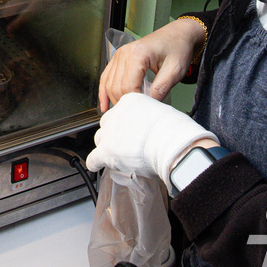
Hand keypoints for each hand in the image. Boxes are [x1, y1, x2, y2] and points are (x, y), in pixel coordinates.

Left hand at [85, 92, 217, 182]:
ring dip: (106, 147)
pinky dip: (95, 163)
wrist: (168, 140)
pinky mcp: (106, 151)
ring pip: (100, 140)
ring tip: (117, 156)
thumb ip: (150, 117)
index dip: (126, 124)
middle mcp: (115, 114)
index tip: (132, 131)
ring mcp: (109, 133)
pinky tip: (96, 166)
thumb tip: (151, 126)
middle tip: (125, 144)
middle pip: (107, 124)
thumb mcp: (161, 112)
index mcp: (129, 101)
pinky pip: (94, 159)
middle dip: (114, 134)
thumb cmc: (172, 128)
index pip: (121, 112)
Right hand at [98, 16, 205, 110]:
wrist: (177, 35)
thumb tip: (149, 106)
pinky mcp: (118, 58)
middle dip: (125, 103)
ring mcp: (119, 55)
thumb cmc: (177, 49)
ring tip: (124, 113)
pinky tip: (105, 105)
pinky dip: (104, 92)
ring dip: (114, 99)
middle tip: (136, 115)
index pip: (129, 86)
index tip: (145, 111)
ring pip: (109, 84)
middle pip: (116, 86)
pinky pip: (106, 77)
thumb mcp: (175, 70)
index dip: (136, 102)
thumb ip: (161, 88)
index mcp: (138, 54)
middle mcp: (124, 53)